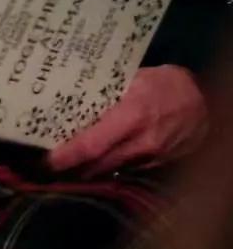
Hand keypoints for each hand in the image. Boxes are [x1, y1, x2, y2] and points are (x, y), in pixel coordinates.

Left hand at [47, 65, 208, 176]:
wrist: (204, 104)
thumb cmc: (165, 84)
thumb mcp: (133, 78)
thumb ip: (105, 90)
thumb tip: (72, 95)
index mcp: (131, 116)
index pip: (92, 144)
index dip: (68, 155)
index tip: (47, 160)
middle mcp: (140, 142)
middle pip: (97, 164)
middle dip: (70, 168)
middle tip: (44, 166)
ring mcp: (149, 157)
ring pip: (109, 169)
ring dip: (86, 170)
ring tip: (62, 165)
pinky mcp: (155, 164)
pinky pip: (124, 169)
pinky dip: (106, 166)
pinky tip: (91, 162)